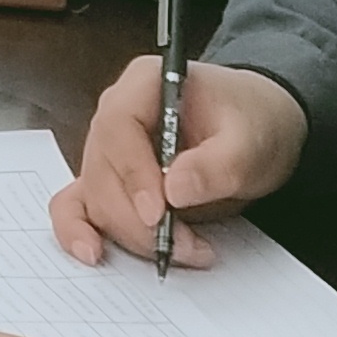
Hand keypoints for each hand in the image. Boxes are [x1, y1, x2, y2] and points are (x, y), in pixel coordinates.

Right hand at [53, 52, 307, 270]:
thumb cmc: (252, 123)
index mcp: (145, 83)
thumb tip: (174, 191)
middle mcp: (115, 113)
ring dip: (132, 233)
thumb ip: (216, 164)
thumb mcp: (250, 142)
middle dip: (138, 218)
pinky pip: (78, 204)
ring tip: (185, 249)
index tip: (158, 213)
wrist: (258, 131)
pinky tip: (93, 253)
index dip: (132, 173)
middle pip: (102, 169)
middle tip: (184, 245)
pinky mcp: (111, 181)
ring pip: (95, 196)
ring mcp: (109, 149)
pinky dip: (80, 229)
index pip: (118, 126)